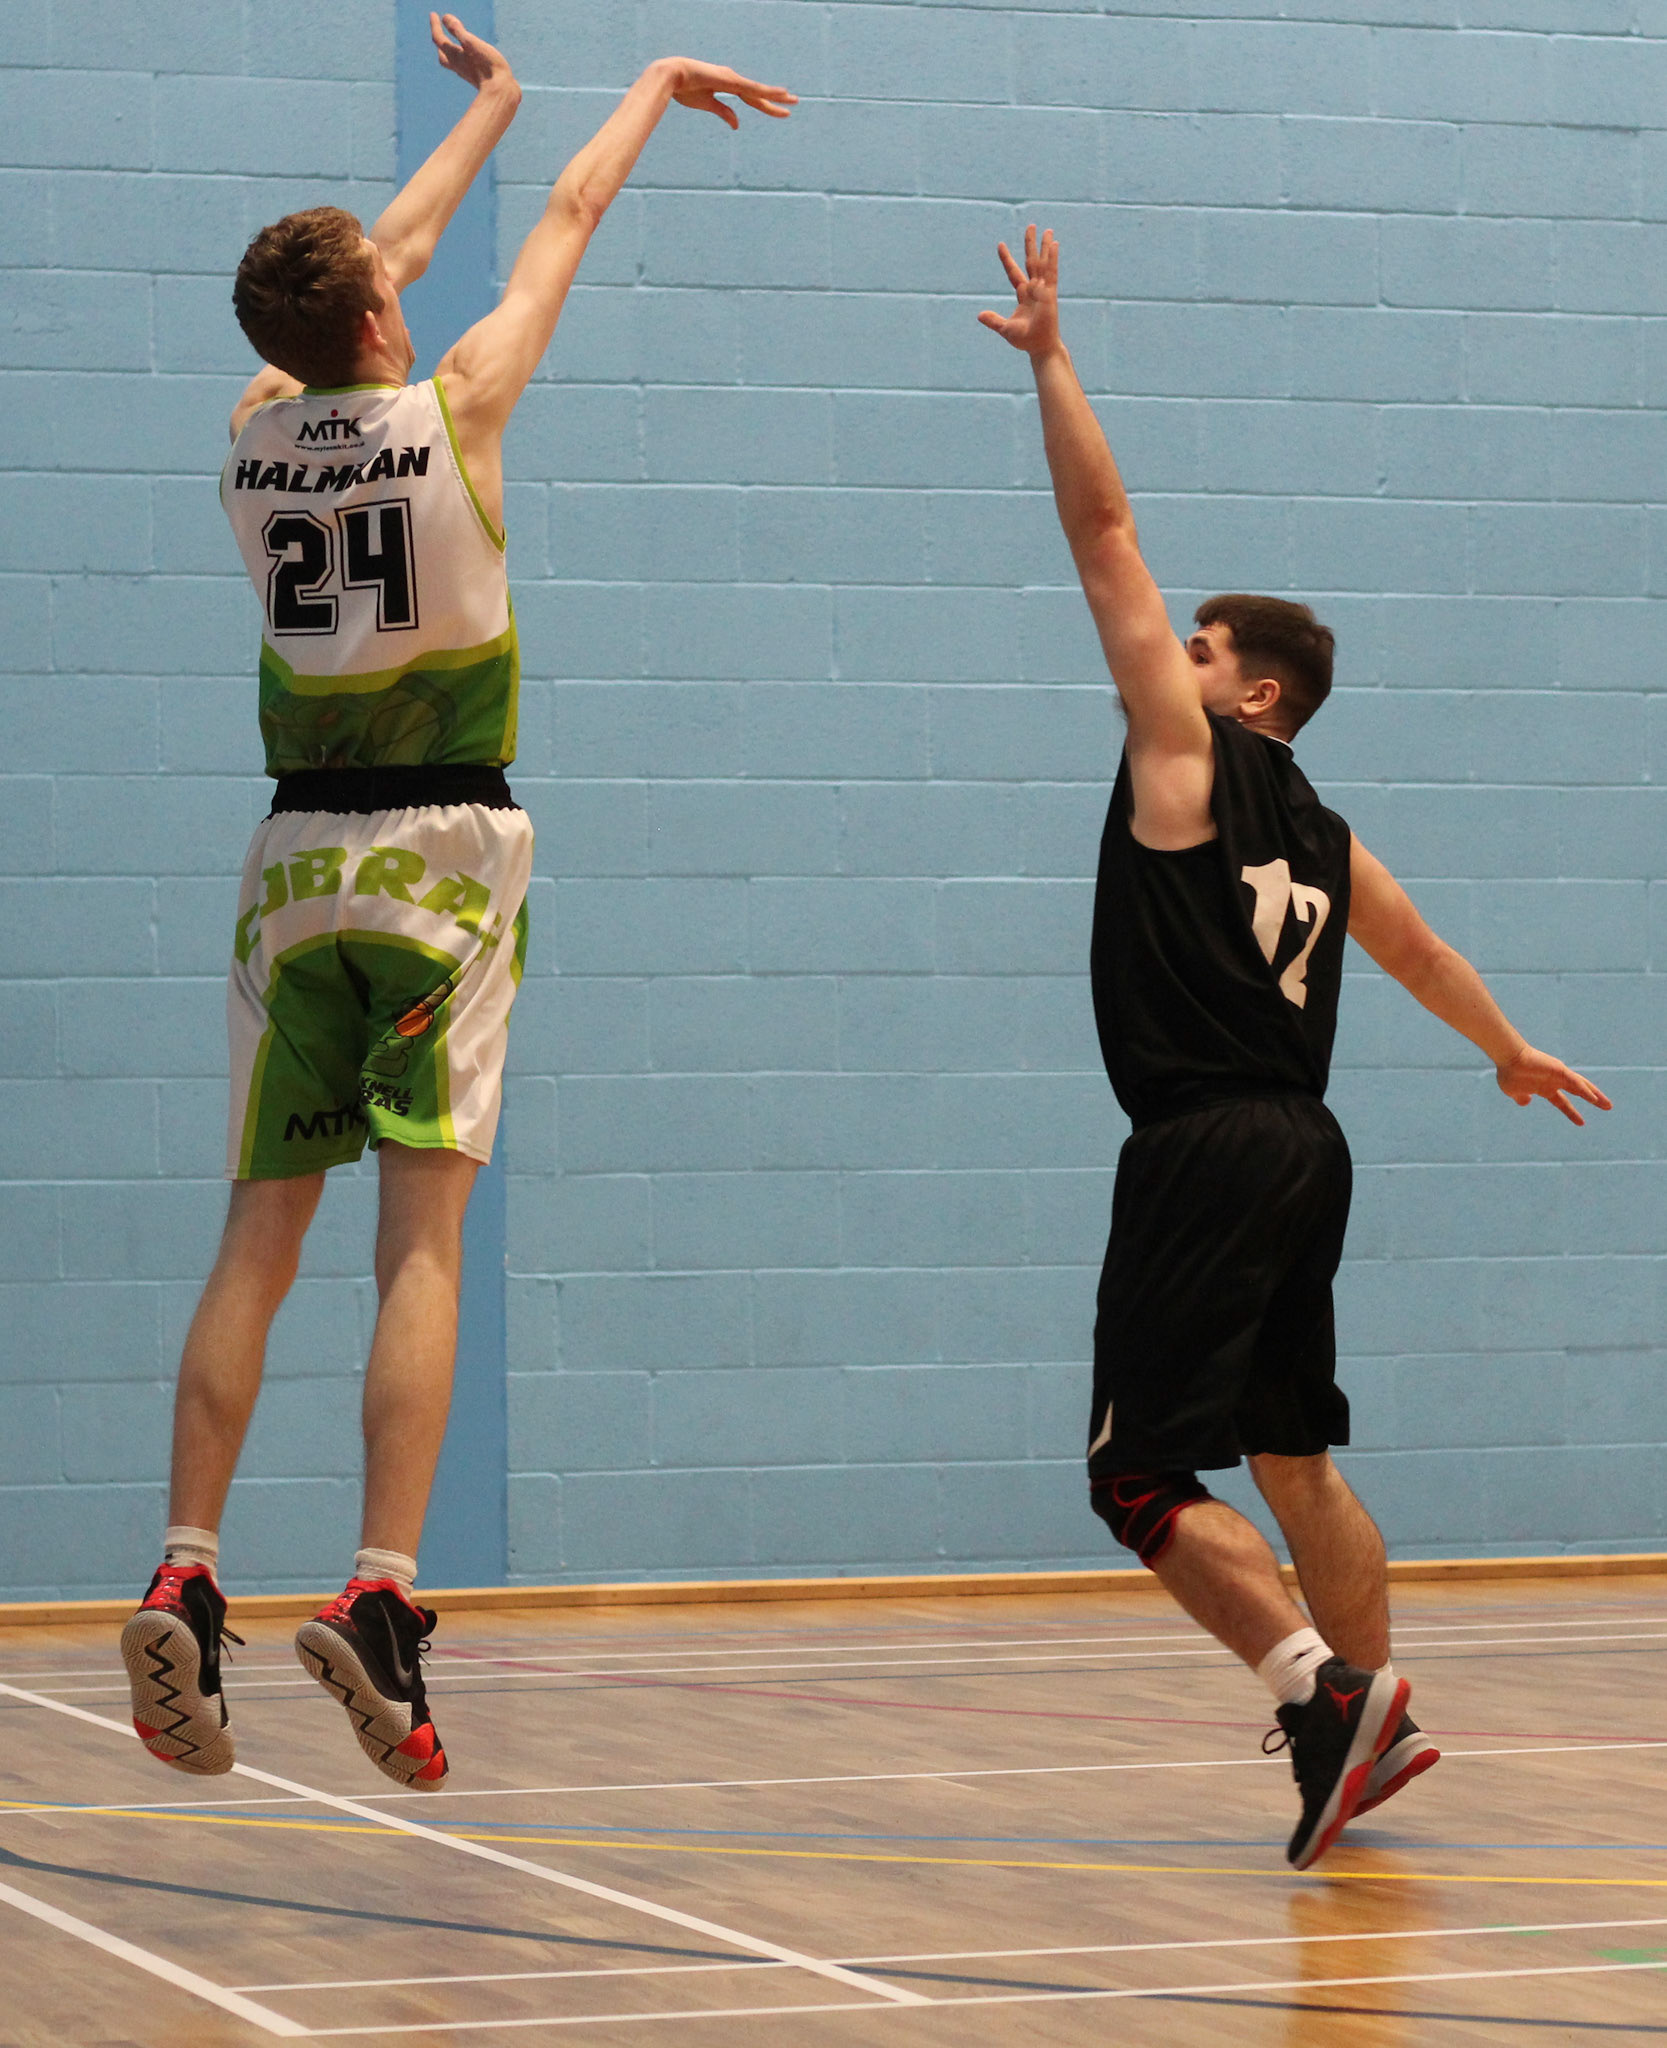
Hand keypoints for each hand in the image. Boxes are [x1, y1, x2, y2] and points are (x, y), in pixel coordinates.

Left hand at [431, 12, 516, 97]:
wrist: (500, 92)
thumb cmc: (487, 66)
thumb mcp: (471, 43)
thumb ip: (457, 30)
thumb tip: (445, 18)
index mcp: (454, 56)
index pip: (439, 39)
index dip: (435, 25)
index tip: (433, 14)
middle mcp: (458, 66)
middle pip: (443, 56)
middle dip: (440, 44)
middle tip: (439, 33)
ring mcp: (468, 74)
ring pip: (453, 63)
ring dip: (450, 53)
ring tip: (454, 46)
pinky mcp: (478, 80)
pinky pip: (465, 68)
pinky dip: (463, 60)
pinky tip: (471, 60)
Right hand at [662, 58, 796, 128]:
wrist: (671, 76)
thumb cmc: (685, 89)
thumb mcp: (708, 104)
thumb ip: (724, 112)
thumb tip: (738, 125)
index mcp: (728, 85)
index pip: (752, 99)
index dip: (766, 105)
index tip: (779, 111)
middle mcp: (733, 80)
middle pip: (759, 94)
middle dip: (776, 100)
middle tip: (794, 103)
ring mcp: (732, 79)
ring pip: (759, 90)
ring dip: (776, 95)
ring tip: (792, 99)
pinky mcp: (730, 80)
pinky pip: (752, 88)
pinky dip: (766, 91)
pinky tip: (780, 93)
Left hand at [979, 224, 1060, 356]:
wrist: (1039, 347)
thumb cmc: (1025, 340)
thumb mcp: (1005, 329)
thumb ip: (993, 320)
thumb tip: (979, 315)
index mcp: (1023, 295)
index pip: (1013, 273)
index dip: (1007, 259)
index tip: (1000, 245)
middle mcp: (1034, 288)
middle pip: (1031, 261)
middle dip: (1030, 244)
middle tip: (1030, 226)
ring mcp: (1043, 289)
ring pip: (1042, 263)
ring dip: (1044, 246)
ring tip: (1047, 230)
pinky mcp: (1050, 292)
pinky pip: (1051, 272)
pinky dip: (1052, 258)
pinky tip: (1054, 244)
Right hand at [1495, 1044, 1612, 1125]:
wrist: (1508, 1059)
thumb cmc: (1509, 1073)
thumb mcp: (1513, 1091)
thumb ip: (1521, 1097)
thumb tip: (1525, 1102)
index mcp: (1545, 1088)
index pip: (1562, 1102)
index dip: (1572, 1112)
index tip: (1581, 1123)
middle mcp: (1555, 1081)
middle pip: (1580, 1091)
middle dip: (1594, 1099)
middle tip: (1608, 1106)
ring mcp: (1558, 1075)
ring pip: (1582, 1086)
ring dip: (1595, 1095)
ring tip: (1607, 1105)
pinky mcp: (1559, 1070)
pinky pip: (1575, 1082)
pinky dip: (1585, 1090)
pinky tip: (1593, 1098)